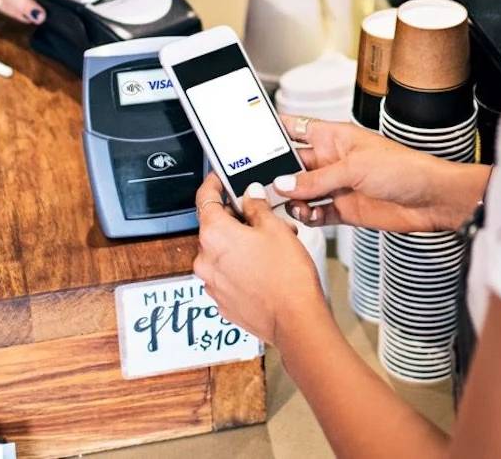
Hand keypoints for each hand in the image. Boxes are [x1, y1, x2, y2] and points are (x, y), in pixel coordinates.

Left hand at [193, 174, 326, 345]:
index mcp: (214, 234)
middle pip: (214, 226)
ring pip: (222, 251)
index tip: (219, 179)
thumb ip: (257, 206)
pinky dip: (240, 266)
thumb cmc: (287, 277)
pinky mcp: (222, 301)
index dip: (213, 184)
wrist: (295, 321)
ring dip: (241, 243)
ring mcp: (212, 283)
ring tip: (271, 245)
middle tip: (263, 216)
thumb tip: (251, 196)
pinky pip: (226, 274)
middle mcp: (206, 259)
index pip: (205, 198)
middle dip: (238, 218)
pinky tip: (264, 267)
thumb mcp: (275, 228)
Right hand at [276, 116, 489, 232]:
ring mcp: (336, 185)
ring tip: (290, 204)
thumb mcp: (355, 168)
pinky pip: (315, 213)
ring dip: (292, 199)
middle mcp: (331, 160)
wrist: (432, 200)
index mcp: (333, 137)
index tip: (251, 136)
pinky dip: (306, 216)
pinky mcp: (343, 209)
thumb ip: (317, 179)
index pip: (296, 128)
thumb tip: (284, 184)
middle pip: (292, 164)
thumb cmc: (404, 168)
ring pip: (300, 191)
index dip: (274, 130)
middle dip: (277, 173)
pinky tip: (307, 216)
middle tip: (262, 183)